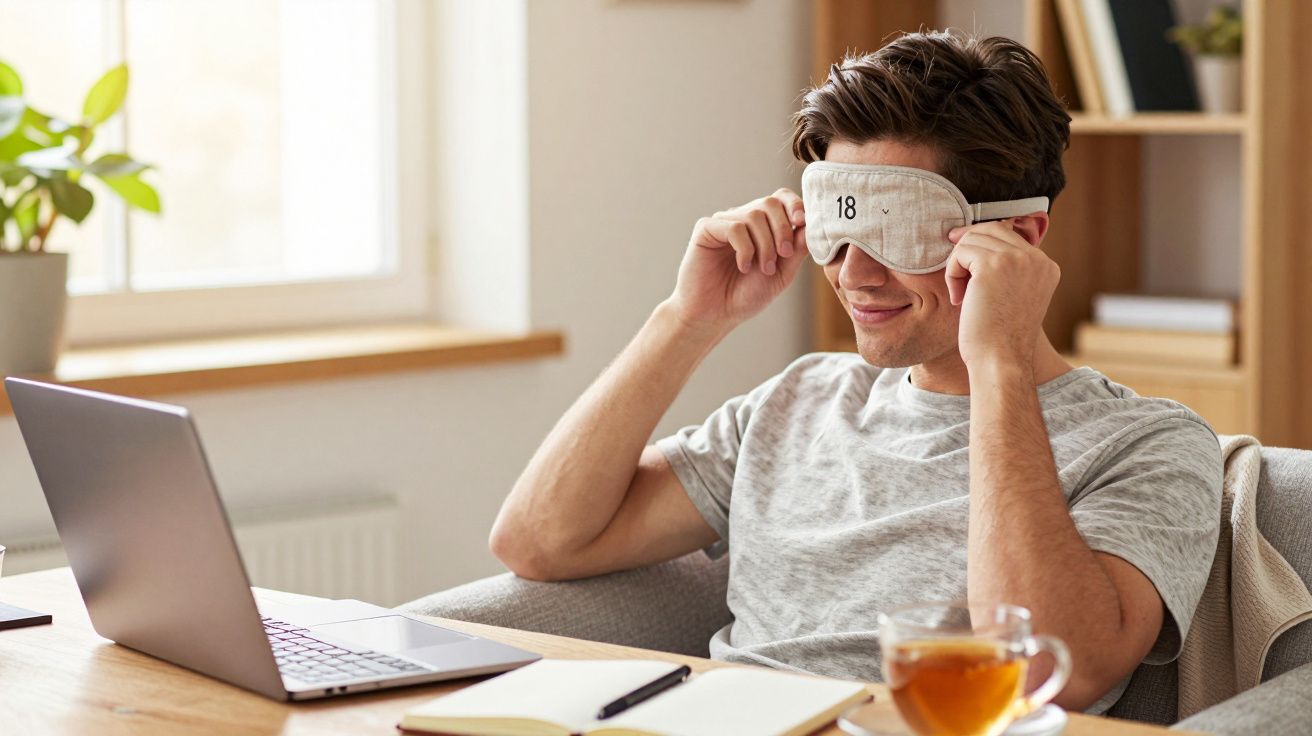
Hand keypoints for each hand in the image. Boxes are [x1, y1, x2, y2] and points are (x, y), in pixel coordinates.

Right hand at [665, 189, 808, 332]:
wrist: (714, 315)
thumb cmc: (745, 296)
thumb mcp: (781, 274)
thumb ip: (797, 249)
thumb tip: (811, 225)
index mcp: (761, 226)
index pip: (780, 198)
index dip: (794, 205)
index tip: (801, 222)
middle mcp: (741, 219)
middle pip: (770, 203)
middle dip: (783, 229)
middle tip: (783, 255)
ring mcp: (723, 222)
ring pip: (754, 215)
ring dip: (765, 245)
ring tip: (762, 268)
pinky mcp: (706, 229)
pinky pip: (735, 227)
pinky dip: (745, 249)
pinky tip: (743, 266)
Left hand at [945, 220, 1059, 367]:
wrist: (1001, 360)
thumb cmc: (1000, 336)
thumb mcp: (1012, 296)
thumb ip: (1007, 270)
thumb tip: (975, 239)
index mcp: (1046, 266)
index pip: (1009, 233)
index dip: (981, 241)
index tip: (961, 254)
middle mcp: (1036, 259)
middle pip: (990, 230)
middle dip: (966, 248)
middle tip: (955, 272)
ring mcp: (1017, 260)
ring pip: (972, 239)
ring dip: (958, 265)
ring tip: (960, 294)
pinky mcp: (993, 266)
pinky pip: (960, 253)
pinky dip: (952, 274)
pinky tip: (958, 298)